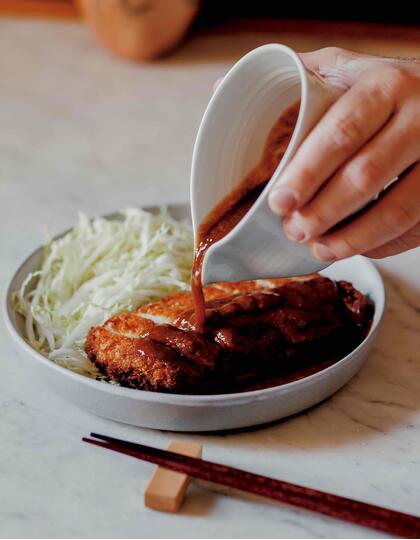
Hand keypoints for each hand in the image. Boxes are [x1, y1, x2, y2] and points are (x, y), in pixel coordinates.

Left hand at [268, 47, 419, 260]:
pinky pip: (414, 226)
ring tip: (318, 248)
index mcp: (383, 86)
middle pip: (365, 175)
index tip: (278, 202)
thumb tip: (221, 89)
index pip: (340, 133)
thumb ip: (294, 78)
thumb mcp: (342, 70)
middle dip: (322, 212)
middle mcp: (419, 117)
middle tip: (292, 230)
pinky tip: (353, 248)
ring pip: (396, 210)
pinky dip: (381, 244)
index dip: (307, 173)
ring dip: (351, 238)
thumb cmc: (379, 90)